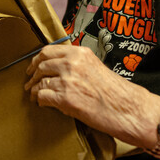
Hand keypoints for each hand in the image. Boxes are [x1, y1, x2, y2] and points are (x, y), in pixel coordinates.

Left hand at [24, 43, 159, 148]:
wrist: (129, 109)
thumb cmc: (117, 93)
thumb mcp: (96, 67)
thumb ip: (77, 65)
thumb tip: (57, 70)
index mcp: (80, 54)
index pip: (49, 50)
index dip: (37, 59)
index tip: (33, 66)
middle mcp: (72, 64)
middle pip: (41, 65)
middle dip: (33, 74)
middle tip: (29, 82)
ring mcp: (68, 80)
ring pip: (40, 82)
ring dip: (35, 90)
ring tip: (35, 96)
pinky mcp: (66, 98)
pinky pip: (43, 96)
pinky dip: (40, 101)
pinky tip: (43, 103)